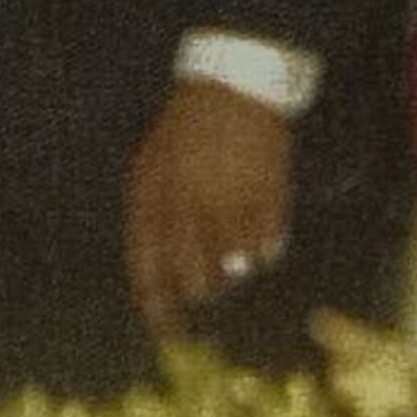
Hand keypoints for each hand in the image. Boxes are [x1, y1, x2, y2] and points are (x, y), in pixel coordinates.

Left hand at [124, 78, 292, 344]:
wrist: (233, 83)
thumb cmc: (186, 130)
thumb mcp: (151, 166)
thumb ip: (150, 220)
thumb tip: (154, 282)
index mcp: (153, 194)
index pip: (149, 268)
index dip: (158, 307)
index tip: (166, 333)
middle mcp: (189, 203)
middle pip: (194, 277)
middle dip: (200, 290)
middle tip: (206, 287)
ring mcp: (230, 200)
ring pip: (234, 268)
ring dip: (233, 271)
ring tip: (234, 258)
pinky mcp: (267, 195)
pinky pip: (267, 247)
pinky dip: (264, 250)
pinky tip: (259, 238)